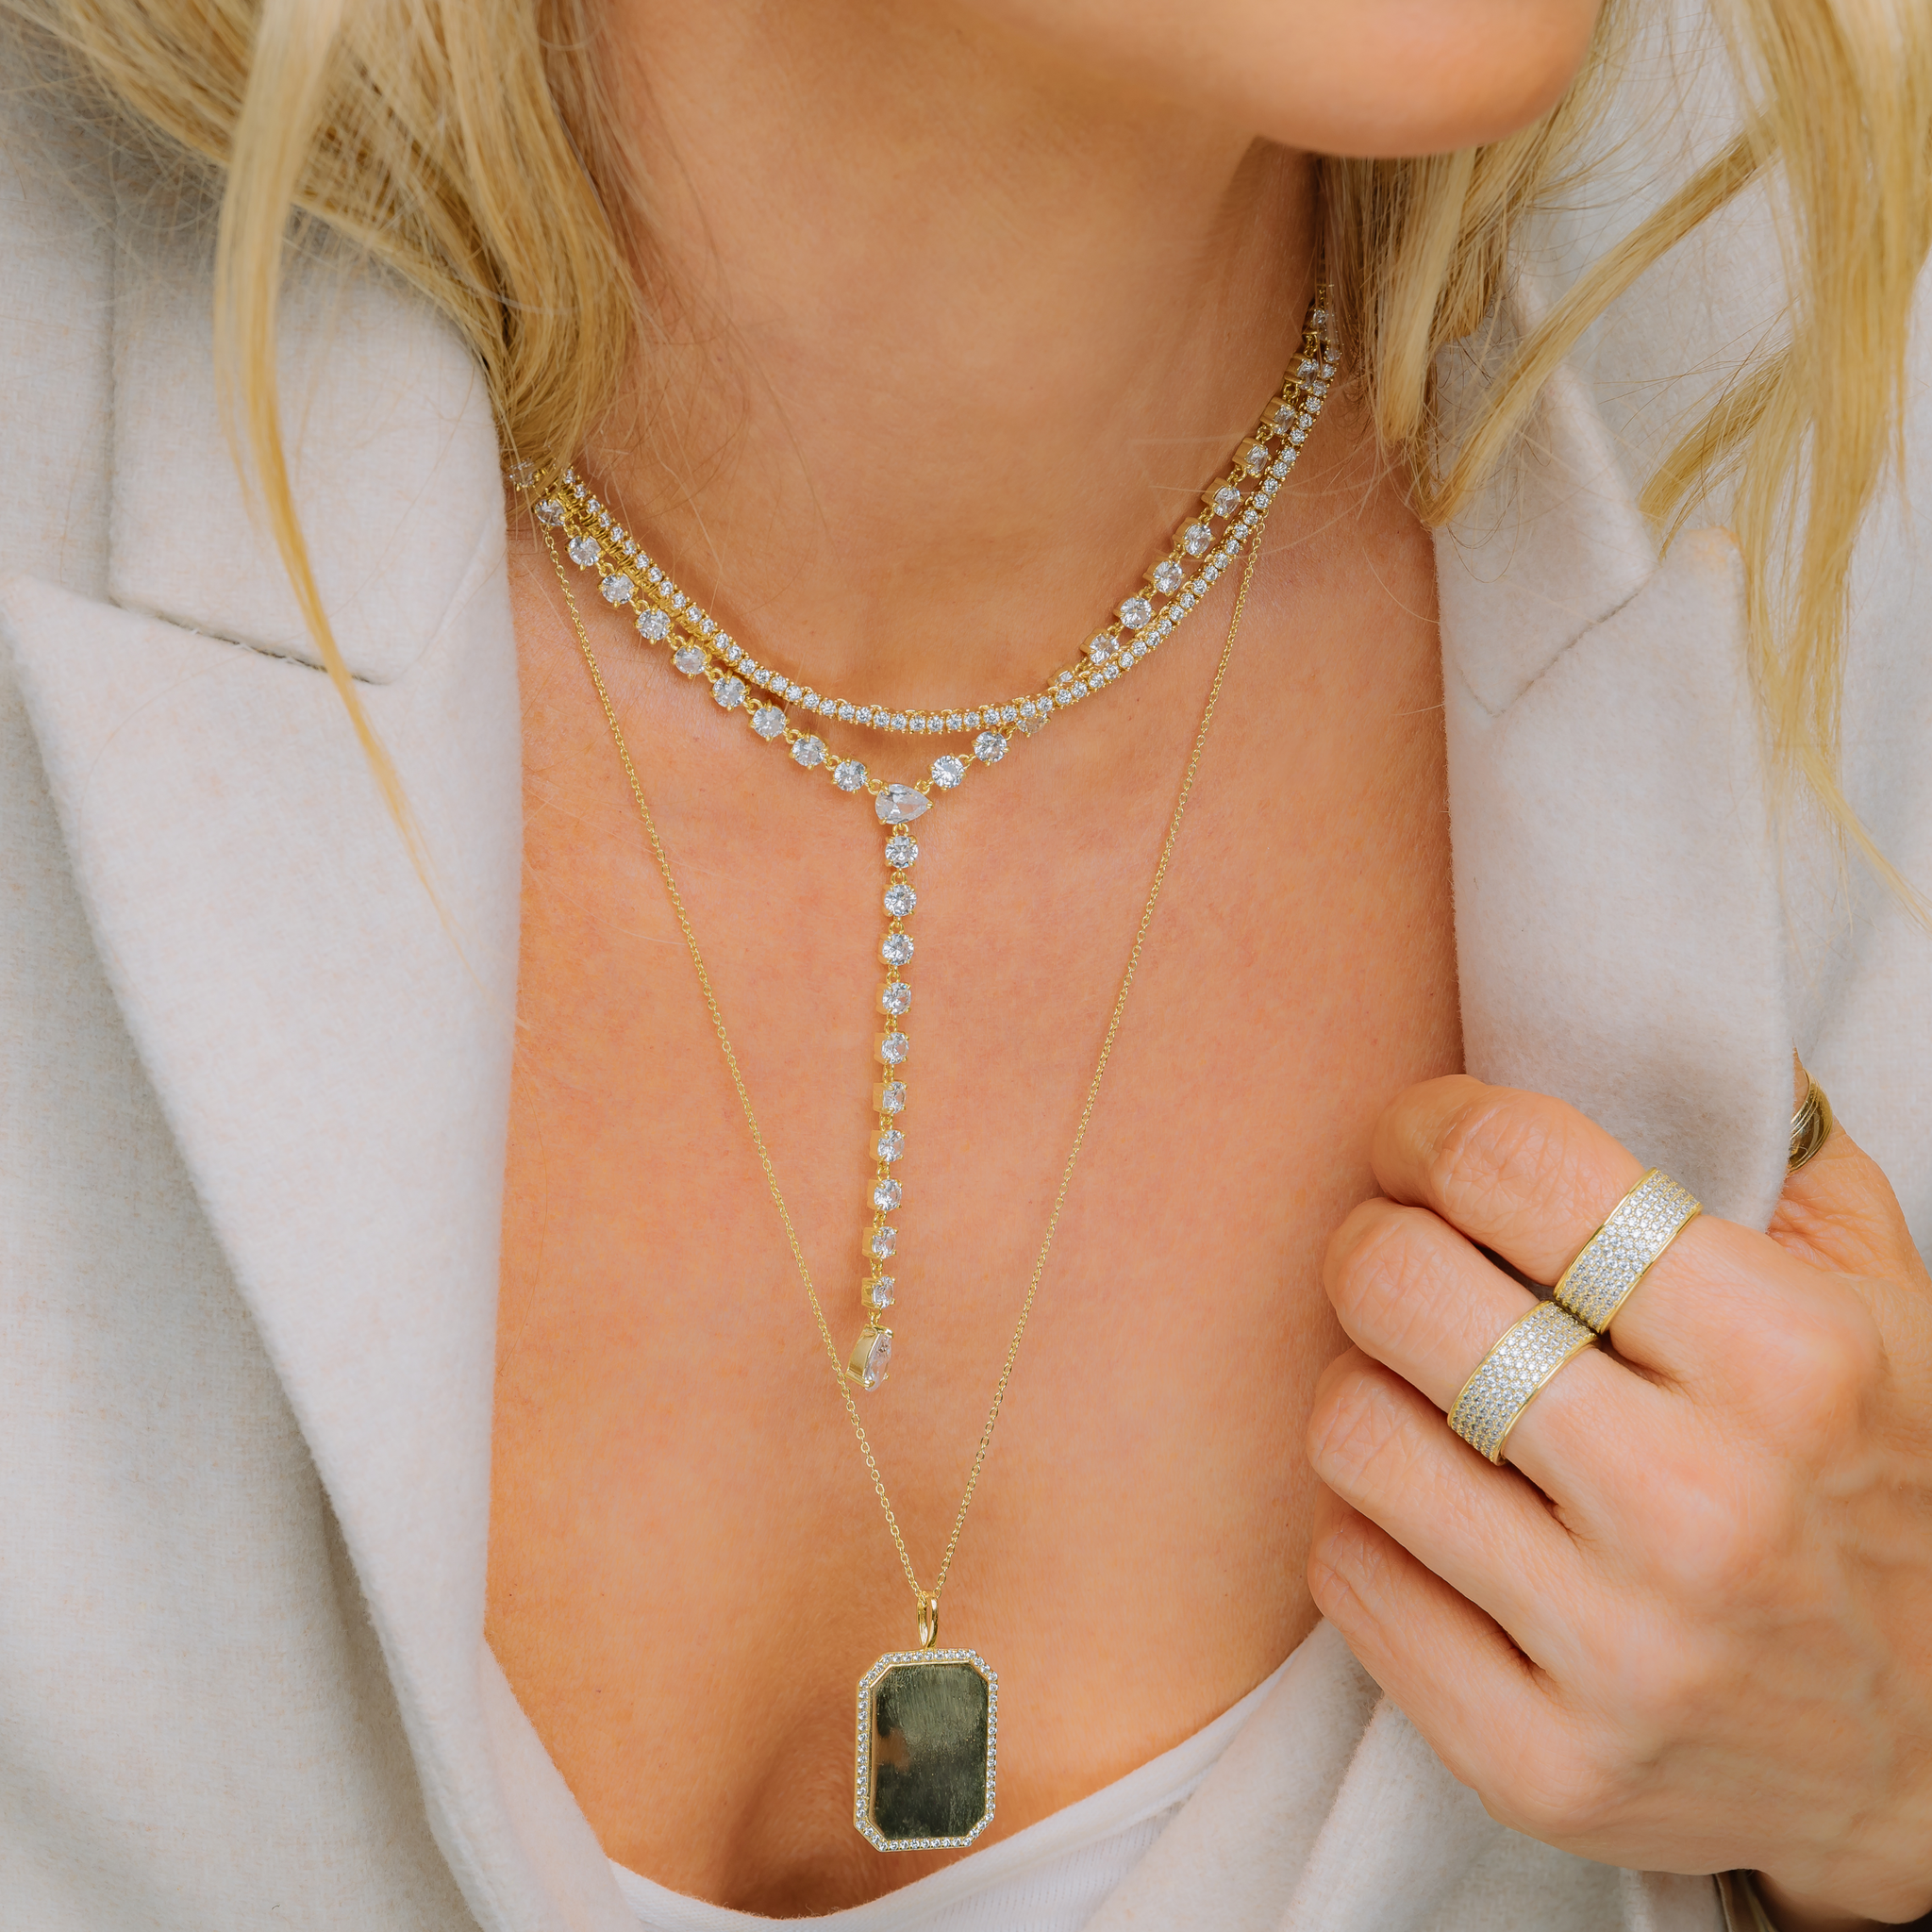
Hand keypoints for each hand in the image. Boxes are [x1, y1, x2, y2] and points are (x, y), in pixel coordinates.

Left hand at [1304, 1074, 1931, 1929]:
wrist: (1927, 1761)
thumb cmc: (1873, 1485)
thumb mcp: (1878, 1302)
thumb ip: (1770, 1157)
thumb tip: (1656, 1019)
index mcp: (1790, 1358)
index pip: (1512, 1165)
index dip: (1429, 1128)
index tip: (1420, 1143)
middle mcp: (1703, 1509)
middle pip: (1397, 1287)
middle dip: (1375, 1245)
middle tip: (1404, 1260)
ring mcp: (1617, 1654)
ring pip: (1348, 1430)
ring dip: (1364, 1390)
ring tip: (1428, 1398)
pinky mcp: (1539, 1765)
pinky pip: (1344, 1577)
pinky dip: (1365, 1528)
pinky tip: (1439, 1521)